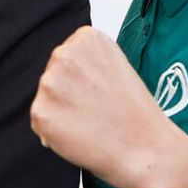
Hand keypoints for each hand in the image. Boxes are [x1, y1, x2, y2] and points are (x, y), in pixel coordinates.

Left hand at [30, 26, 187, 187]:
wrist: (147, 149)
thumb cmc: (137, 114)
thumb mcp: (117, 67)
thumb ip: (88, 61)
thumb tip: (61, 70)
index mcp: (87, 38)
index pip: (69, 55)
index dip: (83, 78)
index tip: (100, 90)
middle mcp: (64, 54)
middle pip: (54, 74)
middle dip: (68, 93)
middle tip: (96, 109)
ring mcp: (50, 83)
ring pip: (46, 98)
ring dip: (60, 112)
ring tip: (91, 122)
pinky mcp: (41, 111)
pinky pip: (40, 122)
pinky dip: (54, 133)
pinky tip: (80, 135)